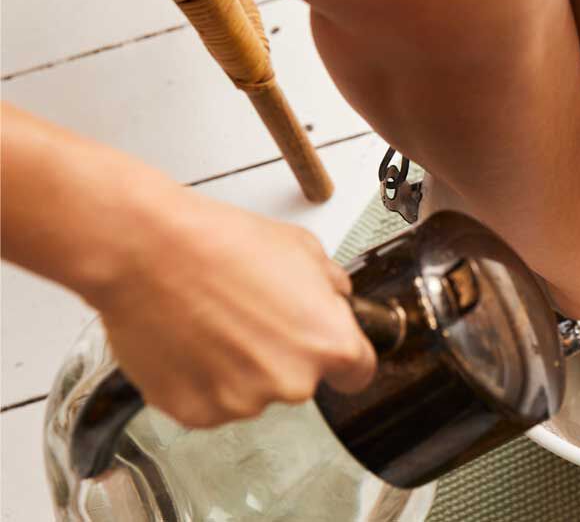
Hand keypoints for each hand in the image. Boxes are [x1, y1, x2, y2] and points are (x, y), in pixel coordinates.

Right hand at [83, 195, 375, 428]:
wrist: (146, 250)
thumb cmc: (218, 243)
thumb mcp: (301, 247)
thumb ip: (331, 284)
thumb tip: (335, 297)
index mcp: (329, 343)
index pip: (357, 373)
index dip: (344, 361)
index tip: (330, 356)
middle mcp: (292, 382)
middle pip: (299, 380)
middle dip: (281, 355)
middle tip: (249, 318)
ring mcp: (241, 402)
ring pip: (251, 393)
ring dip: (238, 369)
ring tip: (210, 323)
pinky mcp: (194, 412)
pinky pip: (208, 402)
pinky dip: (199, 380)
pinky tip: (188, 341)